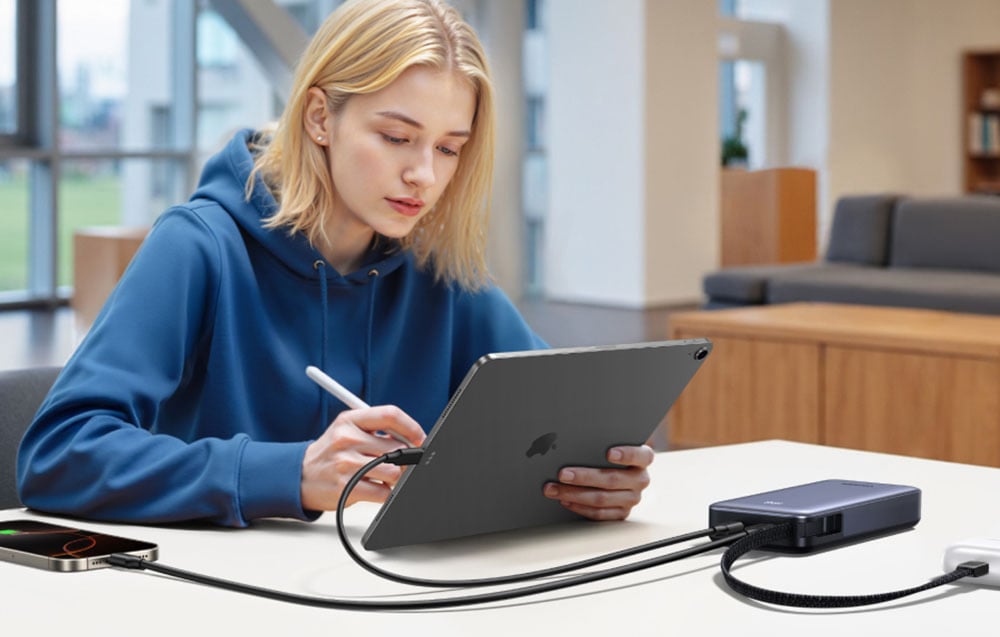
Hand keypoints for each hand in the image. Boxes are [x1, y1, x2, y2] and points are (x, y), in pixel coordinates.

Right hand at [300, 405, 425, 511]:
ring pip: (393, 471)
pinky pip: (383, 492)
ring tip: (384, 475)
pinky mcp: (346, 487)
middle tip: (401, 462)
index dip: (411, 427)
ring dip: (396, 477)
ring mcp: (346, 463)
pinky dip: (386, 492)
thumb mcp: (348, 430)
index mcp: (349, 420)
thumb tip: (413, 439)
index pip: (390, 415)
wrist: (300, 476)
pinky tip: (376, 487)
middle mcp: (347, 439)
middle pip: (397, 447)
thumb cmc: (331, 453)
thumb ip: (377, 430)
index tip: (419, 438)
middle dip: (406, 458)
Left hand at [542, 444, 653, 520]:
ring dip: (574, 494)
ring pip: (602, 499)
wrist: (619, 470)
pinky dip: (579, 507)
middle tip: (562, 474)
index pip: (640, 455)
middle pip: (612, 479)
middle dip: (584, 477)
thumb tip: (574, 437)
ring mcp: (632, 498)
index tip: (609, 453)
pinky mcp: (621, 513)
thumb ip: (601, 441)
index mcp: (643, 458)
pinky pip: (599, 514)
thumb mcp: (611, 443)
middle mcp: (640, 479)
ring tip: (554, 489)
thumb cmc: (609, 451)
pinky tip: (565, 500)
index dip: (626, 454)